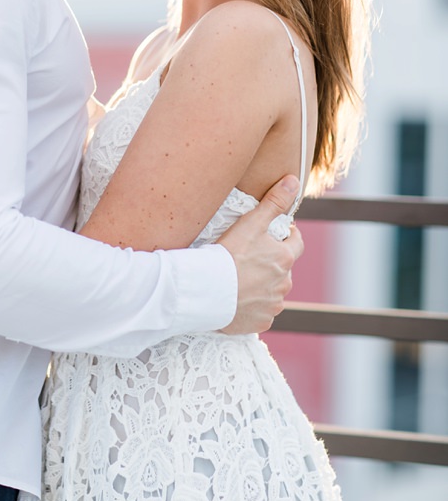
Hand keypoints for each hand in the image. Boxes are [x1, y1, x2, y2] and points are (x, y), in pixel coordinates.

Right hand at [216, 175, 302, 333]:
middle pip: (282, 270)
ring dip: (261, 287)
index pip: (296, 243)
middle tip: (247, 259)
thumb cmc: (226, 256)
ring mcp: (273, 304)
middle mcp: (284, 283)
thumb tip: (293, 180)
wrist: (205, 292)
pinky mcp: (260, 321)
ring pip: (272, 292)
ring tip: (238, 281)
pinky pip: (260, 313)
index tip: (277, 233)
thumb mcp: (250, 224)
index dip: (287, 236)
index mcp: (284, 259)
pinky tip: (236, 301)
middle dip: (270, 264)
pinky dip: (252, 307)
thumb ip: (273, 202)